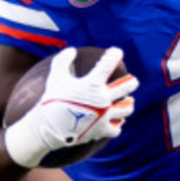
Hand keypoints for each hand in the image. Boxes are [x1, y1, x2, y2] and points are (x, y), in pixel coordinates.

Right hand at [4, 47, 138, 167]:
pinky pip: (117, 128)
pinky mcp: (102, 130)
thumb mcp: (56, 77)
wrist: (47, 127)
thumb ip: (63, 60)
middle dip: (131, 82)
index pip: (109, 64)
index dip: (114, 55)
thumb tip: (72, 50)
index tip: (116, 52)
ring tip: (128, 102)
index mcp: (92, 84)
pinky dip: (117, 124)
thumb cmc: (52, 100)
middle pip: (127, 87)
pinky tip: (116, 121)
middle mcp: (103, 99)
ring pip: (126, 108)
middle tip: (133, 81)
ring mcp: (104, 116)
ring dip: (128, 104)